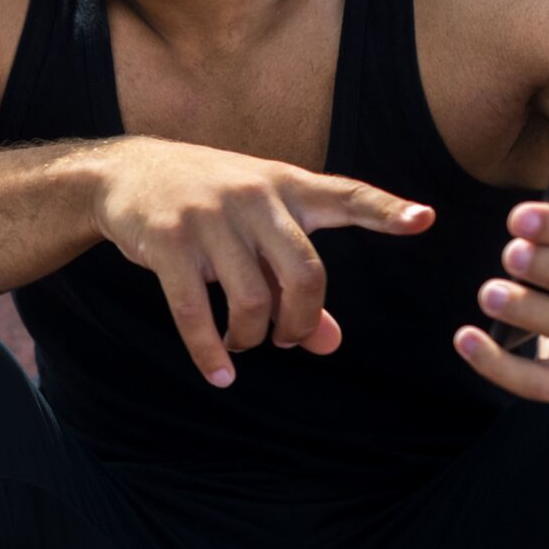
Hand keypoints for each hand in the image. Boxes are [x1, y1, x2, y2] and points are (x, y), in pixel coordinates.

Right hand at [95, 139, 434, 387]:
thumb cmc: (205, 203)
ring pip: (252, 299)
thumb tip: (331, 342)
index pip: (344, 195)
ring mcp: (208, 216)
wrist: (124, 173)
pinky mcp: (168, 240)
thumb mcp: (255, 228)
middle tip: (289, 340)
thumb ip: (294, 282)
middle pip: (304, 272)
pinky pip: (194, 310)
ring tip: (245, 343)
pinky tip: (220, 374)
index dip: (385, 210)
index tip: (425, 219)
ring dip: (252, 337)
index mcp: (284, 185)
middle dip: (302, 321)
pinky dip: (209, 352)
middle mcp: (251, 195)